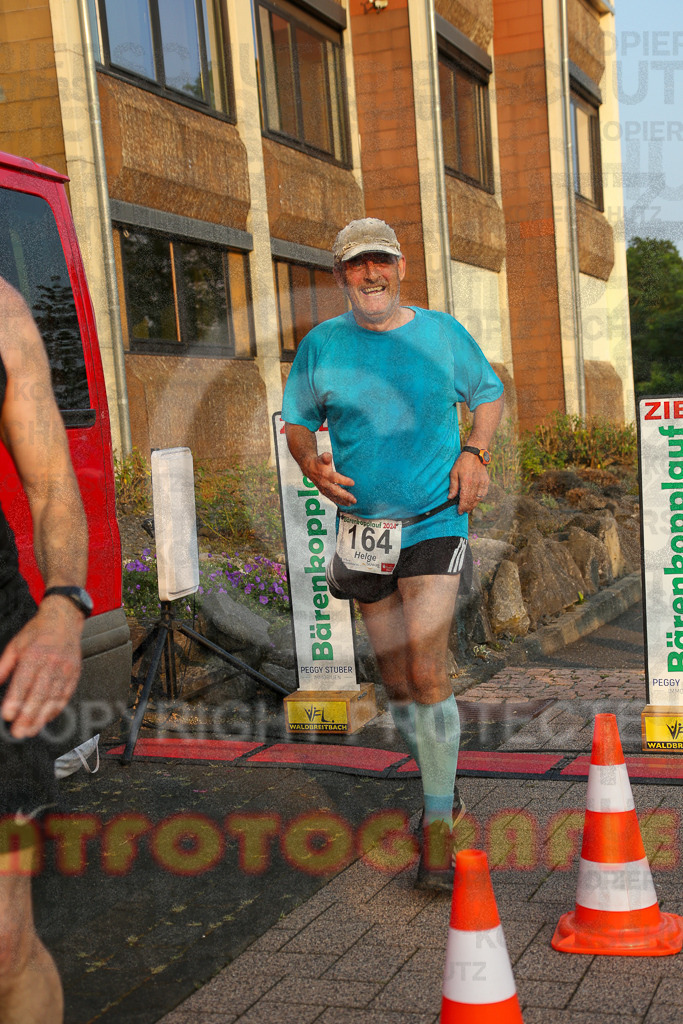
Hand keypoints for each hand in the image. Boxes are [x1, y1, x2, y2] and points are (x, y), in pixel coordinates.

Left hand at [0, 599, 82, 737]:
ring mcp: (65, 669)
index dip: (16, 700)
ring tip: (31, 730)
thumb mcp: (15, 645)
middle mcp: (52, 663)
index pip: (24, 681)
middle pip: (40, 694)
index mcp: (35, 654)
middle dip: (28, 715)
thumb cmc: (38, 632)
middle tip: (18, 731)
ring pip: (53, 698)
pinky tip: (46, 718)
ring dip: (41, 717)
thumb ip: (3, 667)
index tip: (8, 715)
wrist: (64, 619)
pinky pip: (66, 695)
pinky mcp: (74, 674)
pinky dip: (56, 709)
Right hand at [303, 451, 355, 506]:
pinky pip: (332, 498)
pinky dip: (339, 502)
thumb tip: (328, 455)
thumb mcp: (322, 458)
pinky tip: (347, 504)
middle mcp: (325, 483)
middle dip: (345, 496)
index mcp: (326, 475)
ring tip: (351, 503)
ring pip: (334, 496)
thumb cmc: (318, 462)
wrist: (309, 468)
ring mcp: (324, 489)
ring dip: (343, 501)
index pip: (335, 478)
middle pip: (336, 491)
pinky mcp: (325, 492)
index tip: (353, 483)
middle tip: (354, 500)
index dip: (344, 481)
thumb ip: (325, 457)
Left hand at [448, 453, 489, 513]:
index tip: (459, 511)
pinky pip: (484, 493)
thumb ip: (453, 486)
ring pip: (478, 498)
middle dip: (467, 507)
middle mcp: (476, 483)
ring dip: (474, 505)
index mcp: (467, 482)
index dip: (462, 506)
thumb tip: (450, 498)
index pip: (465, 498)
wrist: (474, 454)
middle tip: (463, 512)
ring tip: (469, 509)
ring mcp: (482, 483)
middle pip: (472, 500)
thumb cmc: (462, 463)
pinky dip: (480, 499)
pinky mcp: (486, 481)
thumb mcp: (453, 473)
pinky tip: (476, 501)